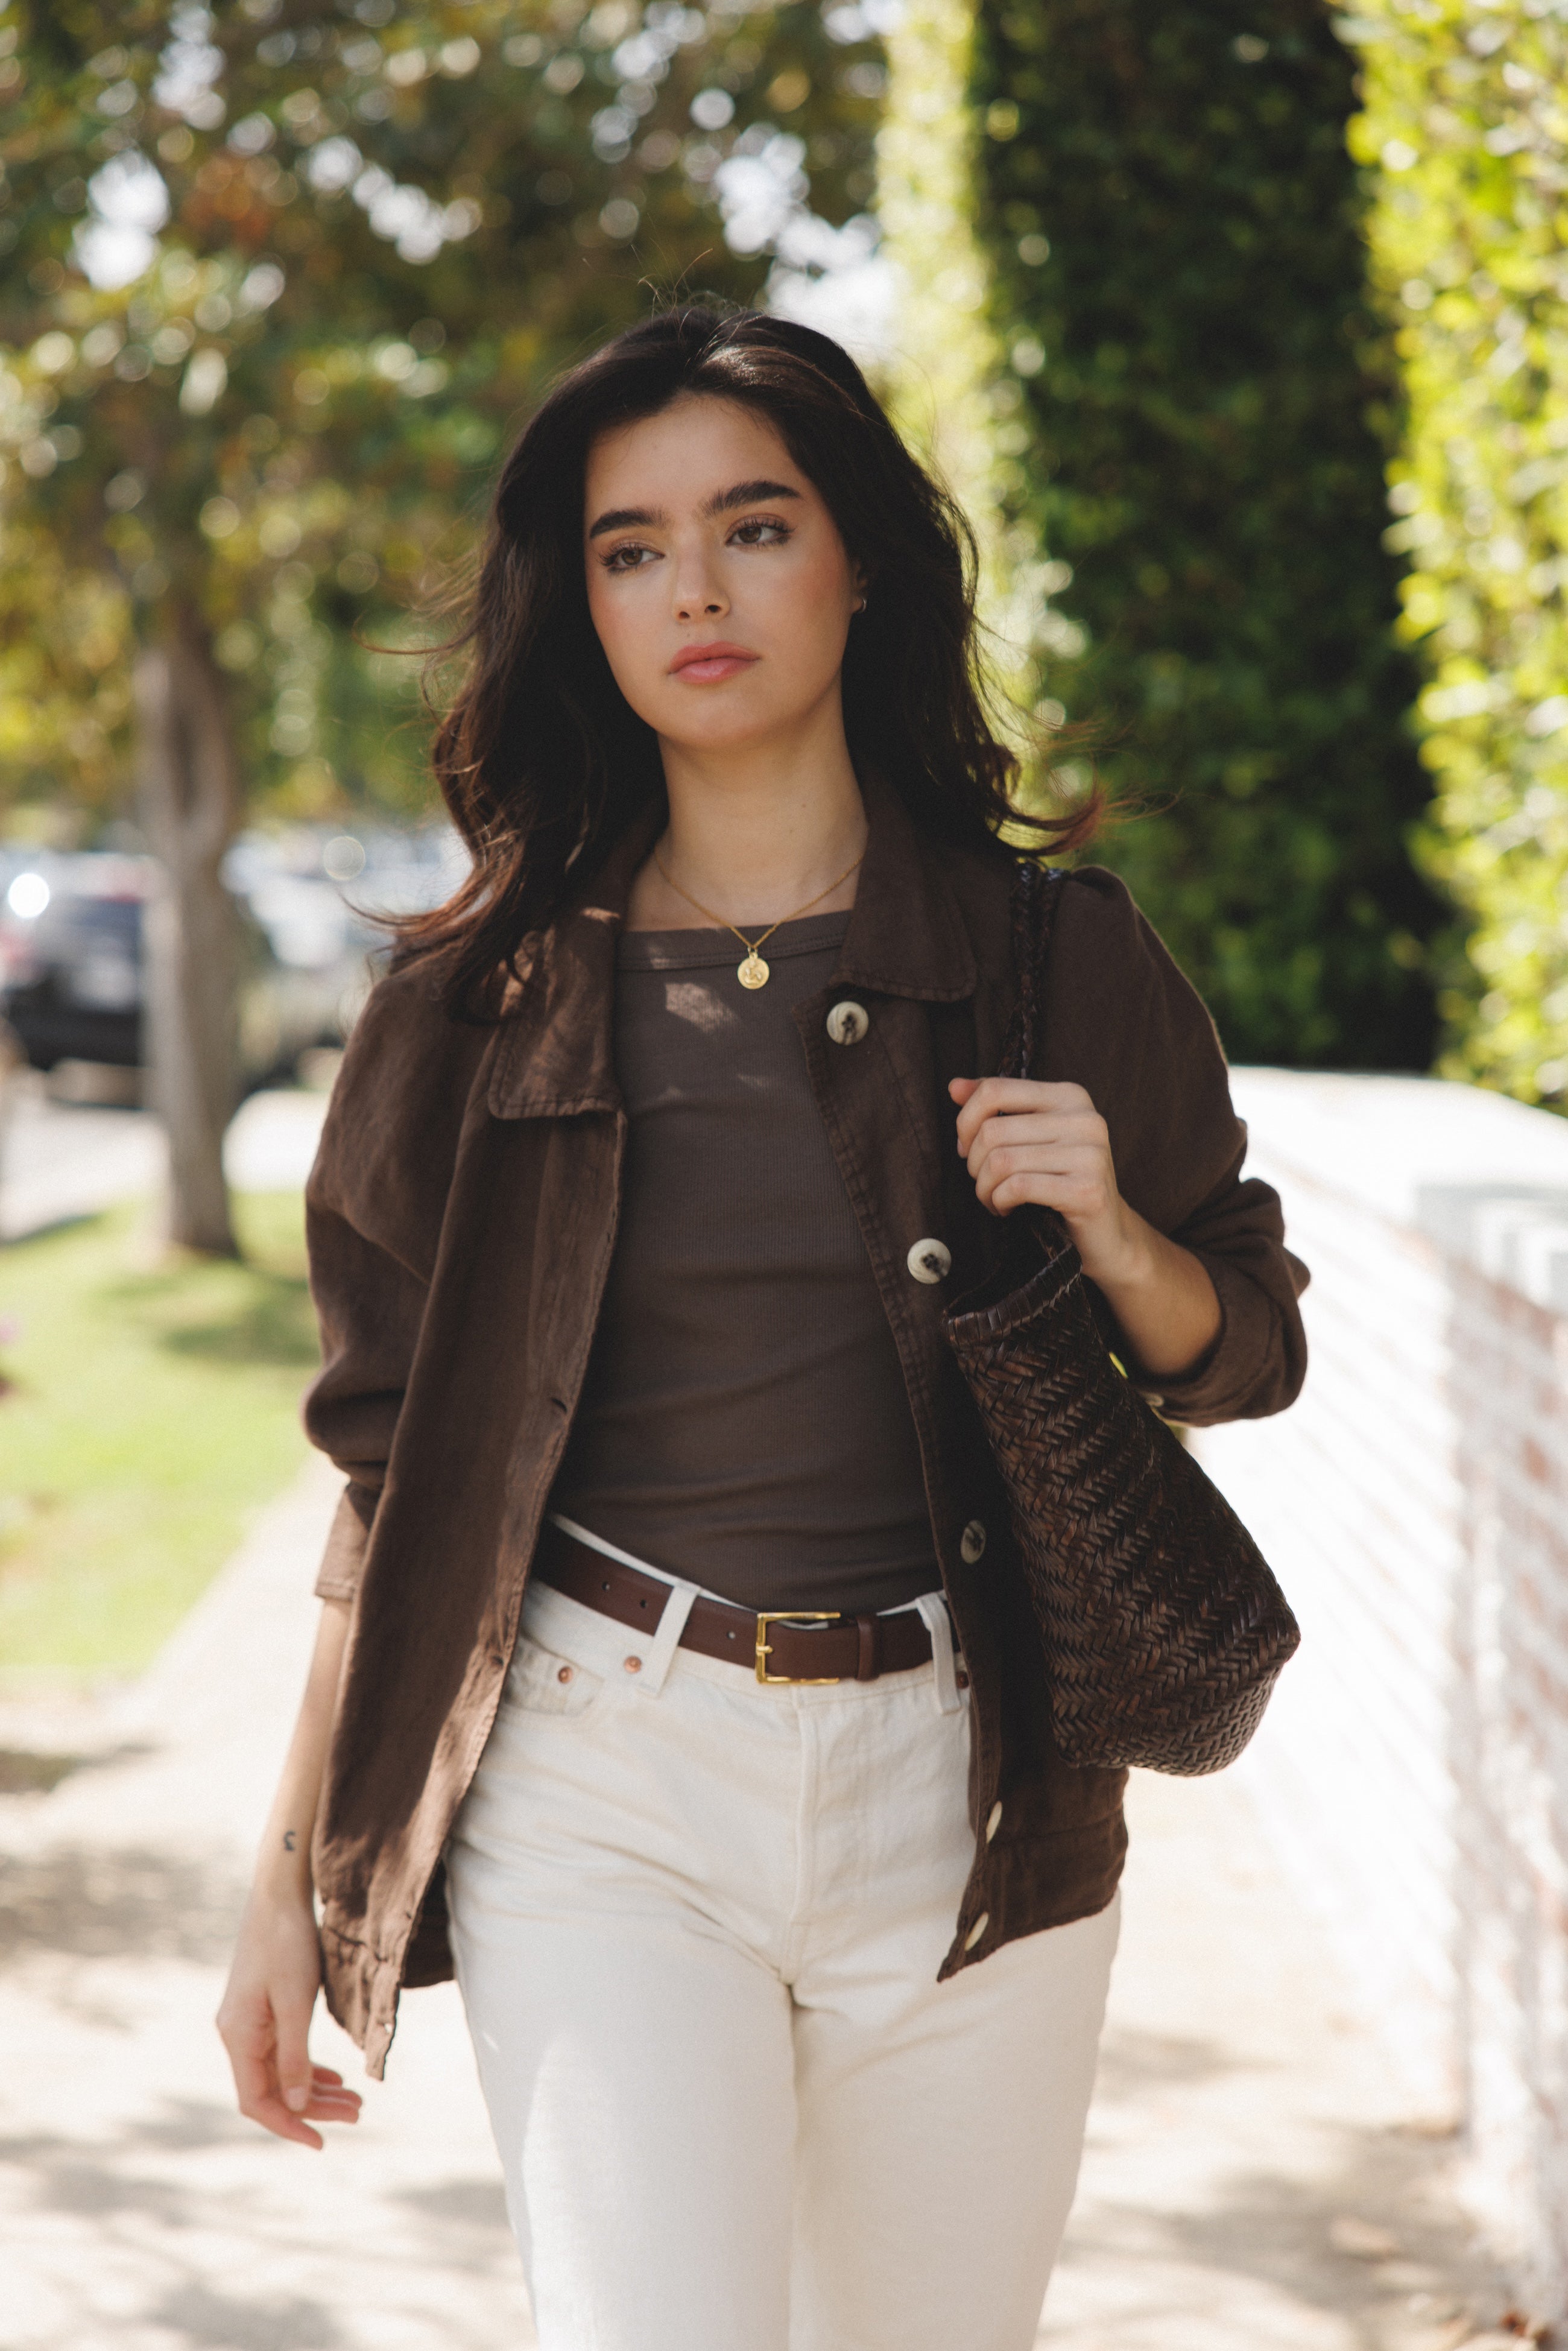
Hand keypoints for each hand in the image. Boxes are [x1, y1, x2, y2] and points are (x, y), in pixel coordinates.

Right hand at [217, 1889, 362, 2150]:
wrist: (279, 1896)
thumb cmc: (288, 1943)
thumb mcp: (296, 2001)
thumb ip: (294, 2056)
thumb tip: (296, 2106)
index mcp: (239, 2036)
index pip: (257, 2101)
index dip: (289, 2125)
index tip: (323, 2142)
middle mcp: (238, 2034)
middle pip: (272, 2090)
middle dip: (314, 2108)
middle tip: (358, 2115)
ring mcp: (249, 2022)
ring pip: (281, 2073)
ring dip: (316, 2089)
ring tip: (356, 2101)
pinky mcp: (263, 2010)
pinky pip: (283, 2052)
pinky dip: (308, 2068)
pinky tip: (335, 2077)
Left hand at [950, 1075, 1138, 1287]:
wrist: (1106, 1233)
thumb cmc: (1061, 1181)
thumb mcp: (1031, 1137)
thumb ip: (995, 1108)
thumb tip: (954, 1087)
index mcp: (1070, 1096)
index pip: (996, 1090)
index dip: (966, 1121)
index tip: (966, 1147)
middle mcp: (1085, 1119)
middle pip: (993, 1130)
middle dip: (974, 1164)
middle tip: (984, 1183)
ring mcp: (1090, 1154)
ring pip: (1001, 1161)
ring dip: (985, 1188)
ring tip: (994, 1199)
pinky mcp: (1087, 1190)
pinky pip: (1018, 1188)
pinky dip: (1000, 1202)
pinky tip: (1006, 1209)